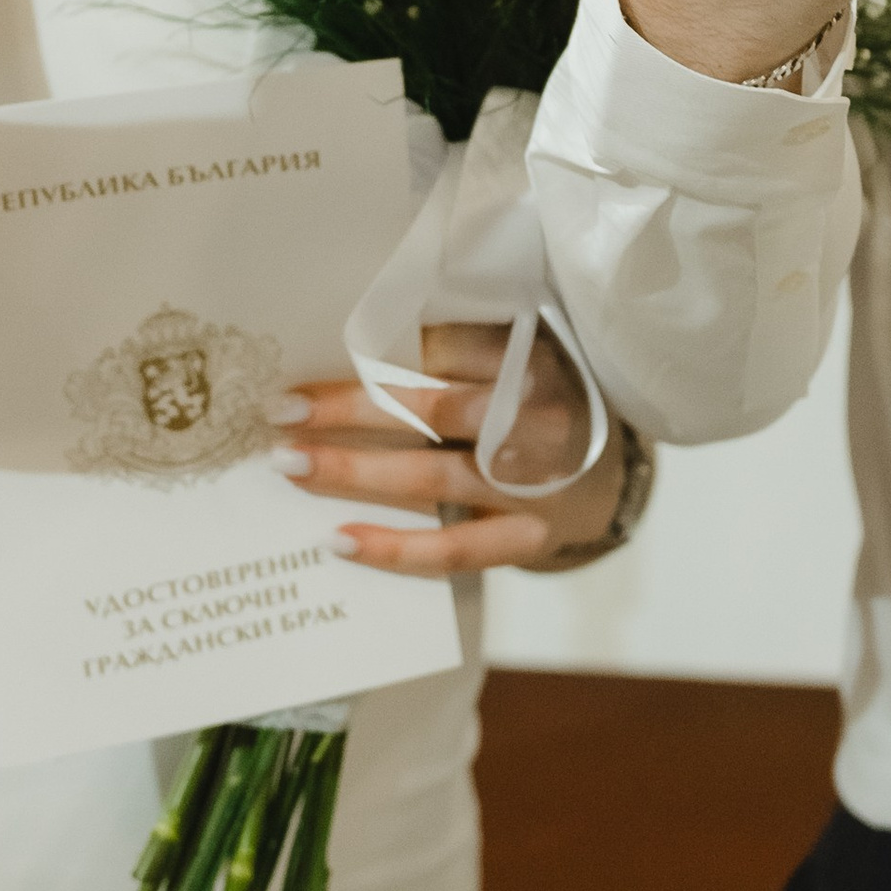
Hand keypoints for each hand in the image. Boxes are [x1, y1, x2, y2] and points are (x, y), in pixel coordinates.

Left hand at [275, 321, 627, 576]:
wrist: (608, 478)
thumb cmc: (538, 405)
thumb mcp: (515, 359)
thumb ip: (458, 347)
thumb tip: (355, 341)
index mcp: (532, 358)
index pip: (447, 347)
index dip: (378, 351)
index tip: (315, 353)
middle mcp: (535, 418)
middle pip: (431, 409)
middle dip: (349, 409)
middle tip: (282, 410)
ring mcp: (534, 484)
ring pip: (432, 477)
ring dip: (353, 471)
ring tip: (291, 464)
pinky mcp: (527, 537)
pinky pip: (453, 550)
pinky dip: (393, 549)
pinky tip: (338, 540)